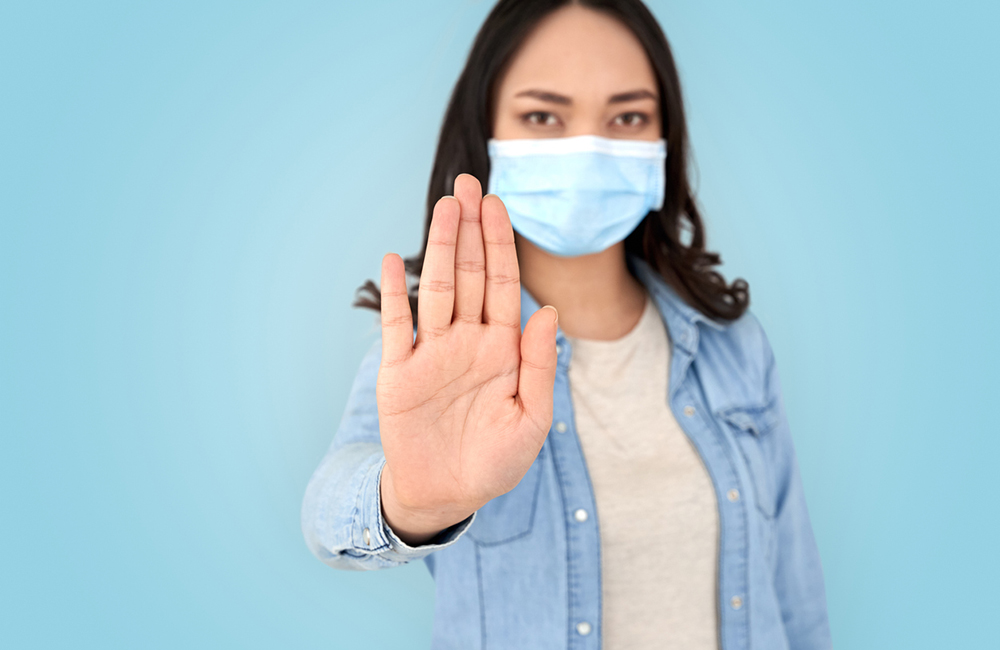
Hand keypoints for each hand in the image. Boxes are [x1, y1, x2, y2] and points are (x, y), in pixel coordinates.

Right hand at [376, 174, 557, 545]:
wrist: (446, 494)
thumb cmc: (495, 462)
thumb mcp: (531, 421)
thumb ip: (539, 366)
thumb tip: (547, 312)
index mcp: (502, 349)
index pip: (503, 284)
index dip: (500, 244)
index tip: (497, 204)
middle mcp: (467, 340)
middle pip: (469, 273)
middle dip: (470, 230)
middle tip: (467, 184)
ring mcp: (432, 352)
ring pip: (436, 289)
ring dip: (439, 248)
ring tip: (444, 207)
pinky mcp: (399, 370)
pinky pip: (396, 324)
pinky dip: (394, 293)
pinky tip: (394, 261)